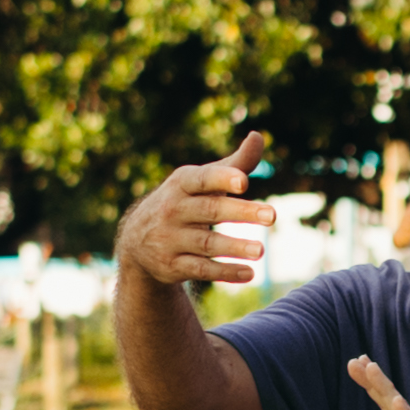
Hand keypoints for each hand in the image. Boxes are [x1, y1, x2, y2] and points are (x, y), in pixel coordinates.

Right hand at [117, 132, 274, 290]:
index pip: (203, 179)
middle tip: (273, 215)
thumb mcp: (201, 182)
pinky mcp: (172, 266)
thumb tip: (258, 136)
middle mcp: (173, 210)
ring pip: (206, 243)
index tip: (244, 182)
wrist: (137, 241)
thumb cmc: (183, 203)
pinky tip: (248, 273)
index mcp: (182, 184)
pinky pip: (200, 269)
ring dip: (235, 246)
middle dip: (242, 212)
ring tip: (261, 250)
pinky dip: (224, 272)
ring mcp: (170, 239)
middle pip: (210, 210)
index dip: (222, 179)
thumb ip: (233, 164)